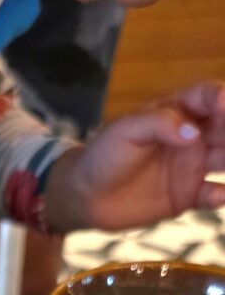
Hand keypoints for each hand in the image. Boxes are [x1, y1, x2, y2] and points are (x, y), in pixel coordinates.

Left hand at [44, 82, 224, 231]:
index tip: (224, 105)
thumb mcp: (124, 131)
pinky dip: (220, 196)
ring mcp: (192, 167)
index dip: (220, 99)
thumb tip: (192, 133)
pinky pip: (213, 195)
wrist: (84, 196)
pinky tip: (217, 196)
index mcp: (177, 113)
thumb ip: (158, 124)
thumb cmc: (102, 156)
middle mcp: (192, 137)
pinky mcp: (187, 196)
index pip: (208, 98)